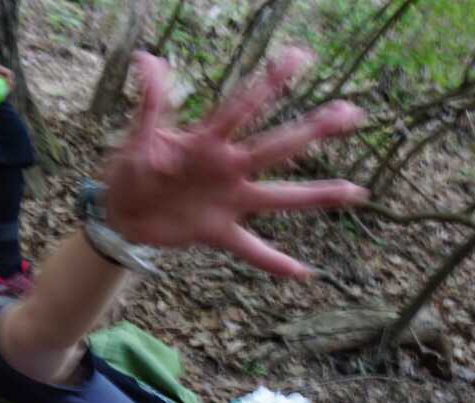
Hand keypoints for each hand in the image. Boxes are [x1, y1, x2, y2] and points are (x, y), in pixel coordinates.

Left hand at [101, 48, 367, 278]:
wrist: (119, 213)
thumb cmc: (130, 169)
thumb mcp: (138, 137)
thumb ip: (150, 104)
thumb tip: (150, 61)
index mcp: (209, 142)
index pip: (244, 107)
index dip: (270, 83)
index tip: (300, 57)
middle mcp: (228, 169)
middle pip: (278, 147)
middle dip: (314, 131)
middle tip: (351, 114)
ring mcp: (228, 202)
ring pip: (279, 198)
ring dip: (316, 195)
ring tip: (355, 192)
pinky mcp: (217, 231)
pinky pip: (251, 249)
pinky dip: (275, 262)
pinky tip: (302, 273)